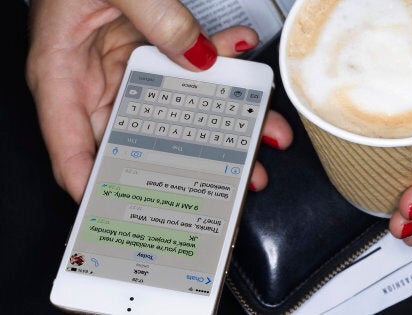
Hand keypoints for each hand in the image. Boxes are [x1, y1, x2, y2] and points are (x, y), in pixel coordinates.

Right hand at [26, 0, 292, 202]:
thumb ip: (158, 20)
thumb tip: (199, 58)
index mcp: (61, 75)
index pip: (72, 150)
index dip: (100, 189)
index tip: (135, 215)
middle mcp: (93, 77)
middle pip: (140, 137)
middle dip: (192, 161)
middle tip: (234, 176)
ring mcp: (124, 63)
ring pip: (175, 106)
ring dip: (222, 115)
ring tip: (262, 128)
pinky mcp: (149, 44)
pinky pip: (187, 62)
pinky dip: (219, 57)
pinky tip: (240, 47)